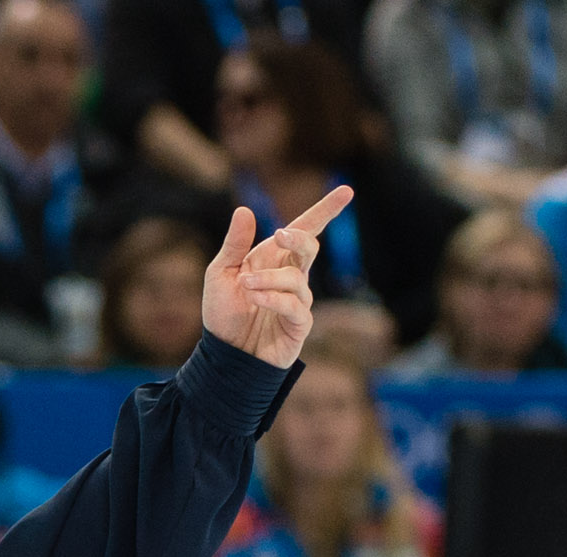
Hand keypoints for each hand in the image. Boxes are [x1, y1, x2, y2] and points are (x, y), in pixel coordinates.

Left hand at [201, 186, 351, 368]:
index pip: (304, 229)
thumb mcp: (220, 274)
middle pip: (310, 247)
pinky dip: (274, 298)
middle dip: (298, 238)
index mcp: (274, 258)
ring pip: (296, 278)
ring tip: (245, 284)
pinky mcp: (299, 323)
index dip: (326, 210)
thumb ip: (234, 244)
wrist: (225, 355)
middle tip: (278, 235)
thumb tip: (245, 210)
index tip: (346, 191)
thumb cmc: (224, 313)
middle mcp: (292, 275)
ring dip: (269, 278)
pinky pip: (294, 305)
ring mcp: (298, 299)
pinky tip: (255, 298)